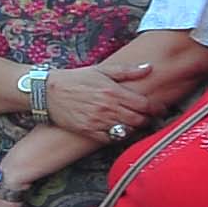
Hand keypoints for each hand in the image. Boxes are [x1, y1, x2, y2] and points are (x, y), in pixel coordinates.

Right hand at [42, 64, 158, 138]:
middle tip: (148, 117)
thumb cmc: (75, 79)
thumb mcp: (101, 70)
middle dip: (147, 119)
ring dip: (134, 128)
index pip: (144, 104)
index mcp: (113, 91)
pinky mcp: (88, 130)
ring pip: (126, 130)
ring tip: (134, 124)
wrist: (48, 91)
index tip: (159, 109)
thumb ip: (127, 71)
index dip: (156, 108)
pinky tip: (118, 130)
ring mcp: (98, 121)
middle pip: (138, 119)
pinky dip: (117, 136)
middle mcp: (108, 108)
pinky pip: (110, 139)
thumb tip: (148, 67)